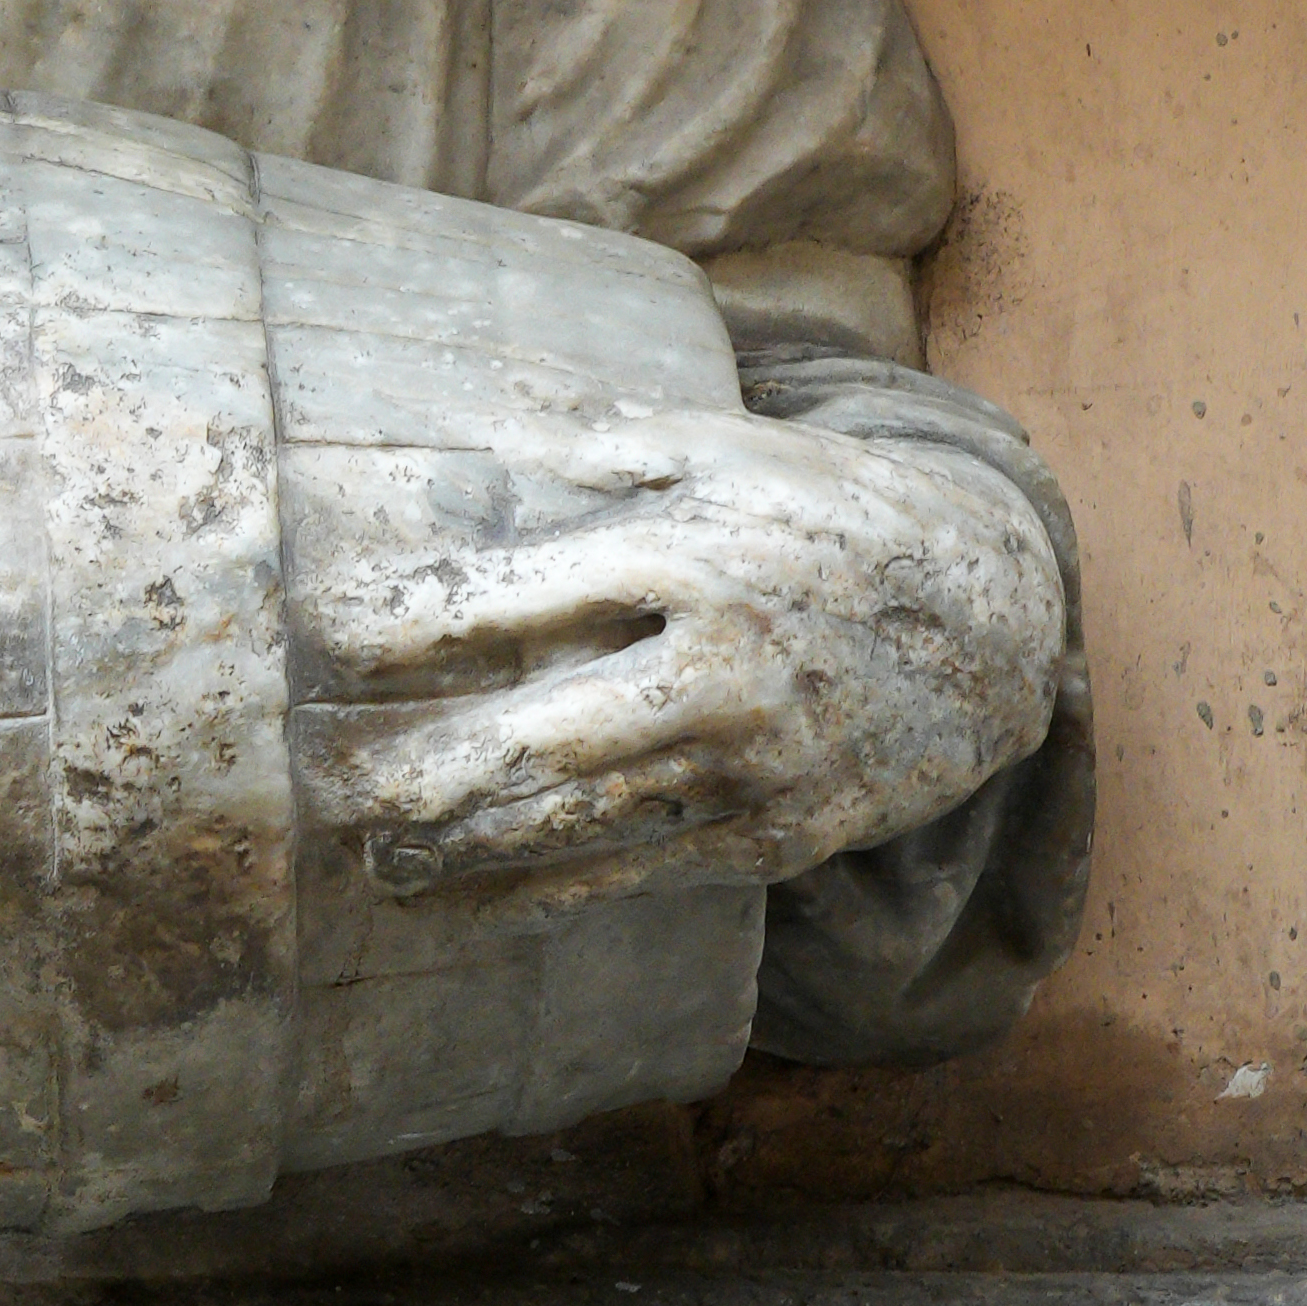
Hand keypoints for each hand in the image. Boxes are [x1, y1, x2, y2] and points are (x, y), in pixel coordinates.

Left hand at [290, 396, 1070, 912]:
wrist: (993, 626)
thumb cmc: (832, 519)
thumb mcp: (732, 450)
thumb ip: (604, 435)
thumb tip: (485, 401)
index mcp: (686, 554)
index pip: (514, 593)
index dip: (406, 621)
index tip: (321, 633)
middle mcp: (712, 664)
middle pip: (531, 735)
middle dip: (409, 769)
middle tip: (313, 784)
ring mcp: (745, 761)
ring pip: (573, 823)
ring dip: (454, 848)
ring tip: (362, 855)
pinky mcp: (769, 835)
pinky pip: (628, 875)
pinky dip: (529, 895)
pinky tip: (449, 904)